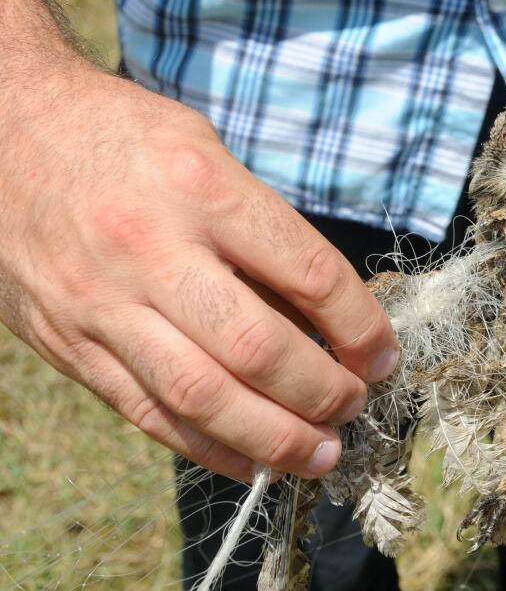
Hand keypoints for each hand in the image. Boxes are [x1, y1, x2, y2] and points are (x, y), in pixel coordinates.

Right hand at [0, 65, 398, 480]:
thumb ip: (260, 230)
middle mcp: (151, 250)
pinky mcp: (68, 344)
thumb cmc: (122, 136)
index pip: (309, 274)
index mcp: (201, 189)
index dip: (361, 326)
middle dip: (322, 392)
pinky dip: (207, 446)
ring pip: (202, 396)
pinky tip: (250, 460)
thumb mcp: (206, 151)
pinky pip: (146, 412)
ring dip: (274, 439)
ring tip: (321, 455)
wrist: (3, 131)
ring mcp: (103, 304)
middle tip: (354, 407)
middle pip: (258, 349)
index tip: (383, 355)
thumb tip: (323, 315)